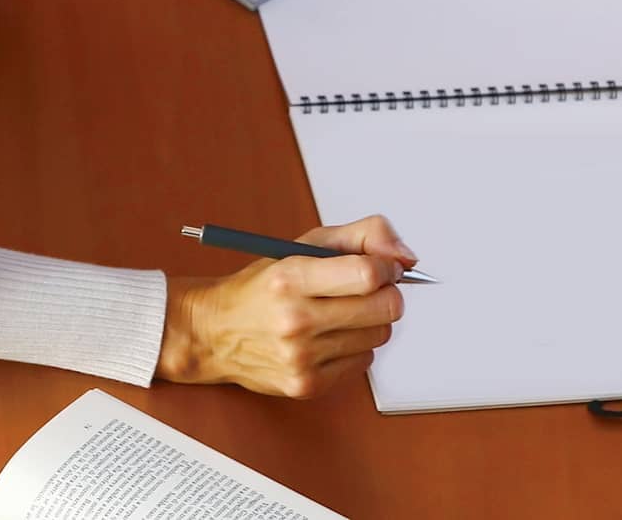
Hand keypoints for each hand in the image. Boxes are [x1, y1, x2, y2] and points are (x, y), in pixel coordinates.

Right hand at [155, 215, 415, 398]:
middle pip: (384, 308)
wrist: (216, 331)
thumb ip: (360, 236)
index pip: (368, 274)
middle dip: (386, 293)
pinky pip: (364, 362)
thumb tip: (406, 255)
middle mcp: (295, 319)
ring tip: (341, 312)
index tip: (383, 266)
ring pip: (379, 336)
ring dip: (370, 321)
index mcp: (291, 277)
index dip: (387, 267)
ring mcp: (302, 357)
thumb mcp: (303, 245)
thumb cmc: (263, 286)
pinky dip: (355, 346)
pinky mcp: (307, 385)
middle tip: (368, 288)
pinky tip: (330, 336)